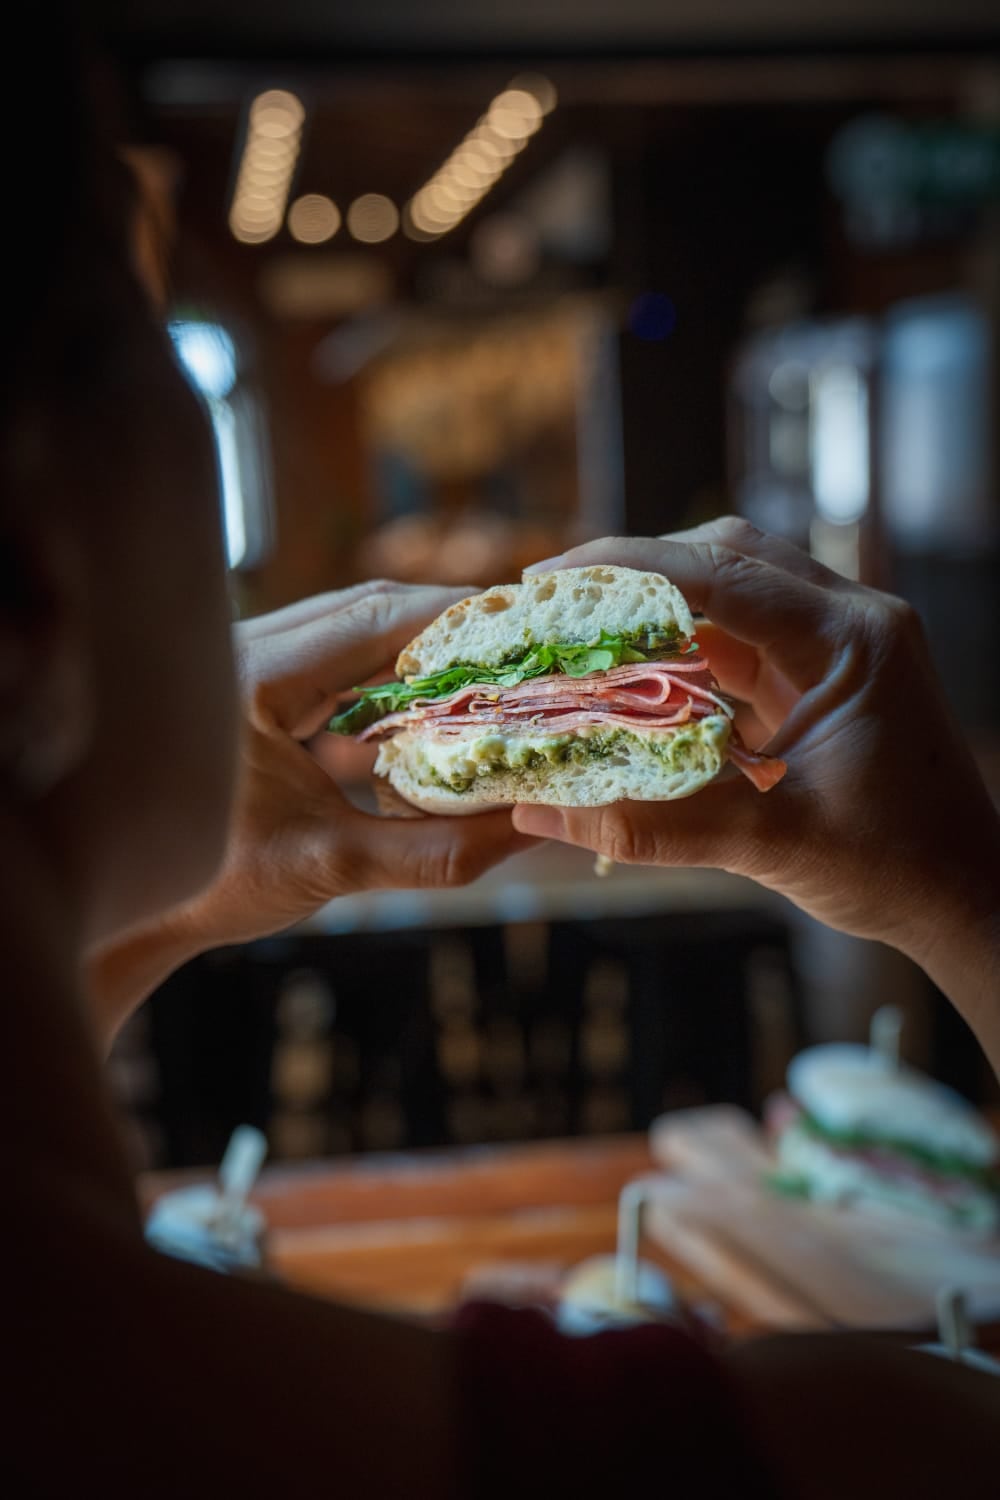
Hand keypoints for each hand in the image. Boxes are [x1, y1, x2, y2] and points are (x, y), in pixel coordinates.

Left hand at [87, 582, 534, 1040]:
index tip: (522, 632)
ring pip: (349, 638)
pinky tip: (423, 715)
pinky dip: (384, 689)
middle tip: (517, 654)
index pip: (373, 617)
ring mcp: (246, 669)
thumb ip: (435, 850)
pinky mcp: (251, 696)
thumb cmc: (213, 888)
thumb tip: (527, 827)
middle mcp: (246, 653)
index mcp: (254, 677)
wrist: (135, 913)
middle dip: (446, 632)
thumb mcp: (333, 867)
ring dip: (416, 658)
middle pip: (365, 612)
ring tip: (483, 679)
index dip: (455, 620)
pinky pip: (331, 672)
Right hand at [513, 521, 999, 1047]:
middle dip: (634, 571)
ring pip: (733, 588)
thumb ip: (653, 825)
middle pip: (726, 556)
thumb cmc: (892, 868)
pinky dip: (684, 643)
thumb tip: (539, 811)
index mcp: (851, 641)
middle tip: (553, 600)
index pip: (721, 573)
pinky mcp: (824, 672)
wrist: (964, 895)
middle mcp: (850, 621)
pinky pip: (743, 633)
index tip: (549, 580)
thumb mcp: (768, 843)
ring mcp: (839, 643)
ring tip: (580, 629)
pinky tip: (632, 669)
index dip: (625, 567)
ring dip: (658, 603)